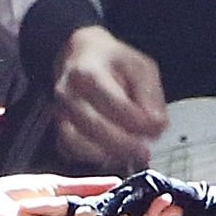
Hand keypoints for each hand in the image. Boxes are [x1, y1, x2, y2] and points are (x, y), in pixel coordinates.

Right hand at [55, 26, 166, 168]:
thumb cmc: (112, 62)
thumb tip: (156, 126)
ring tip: (130, 156)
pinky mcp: (59, 130)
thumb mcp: (141, 68)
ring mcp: (61, 114)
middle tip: (144, 151)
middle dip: (123, 144)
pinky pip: (71, 152)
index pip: (114, 103)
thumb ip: (151, 96)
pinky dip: (93, 158)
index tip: (155, 128)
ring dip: (107, 155)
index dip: (137, 121)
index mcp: (88, 73)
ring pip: (78, 144)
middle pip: (94, 127)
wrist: (83, 56)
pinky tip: (113, 156)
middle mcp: (69, 94)